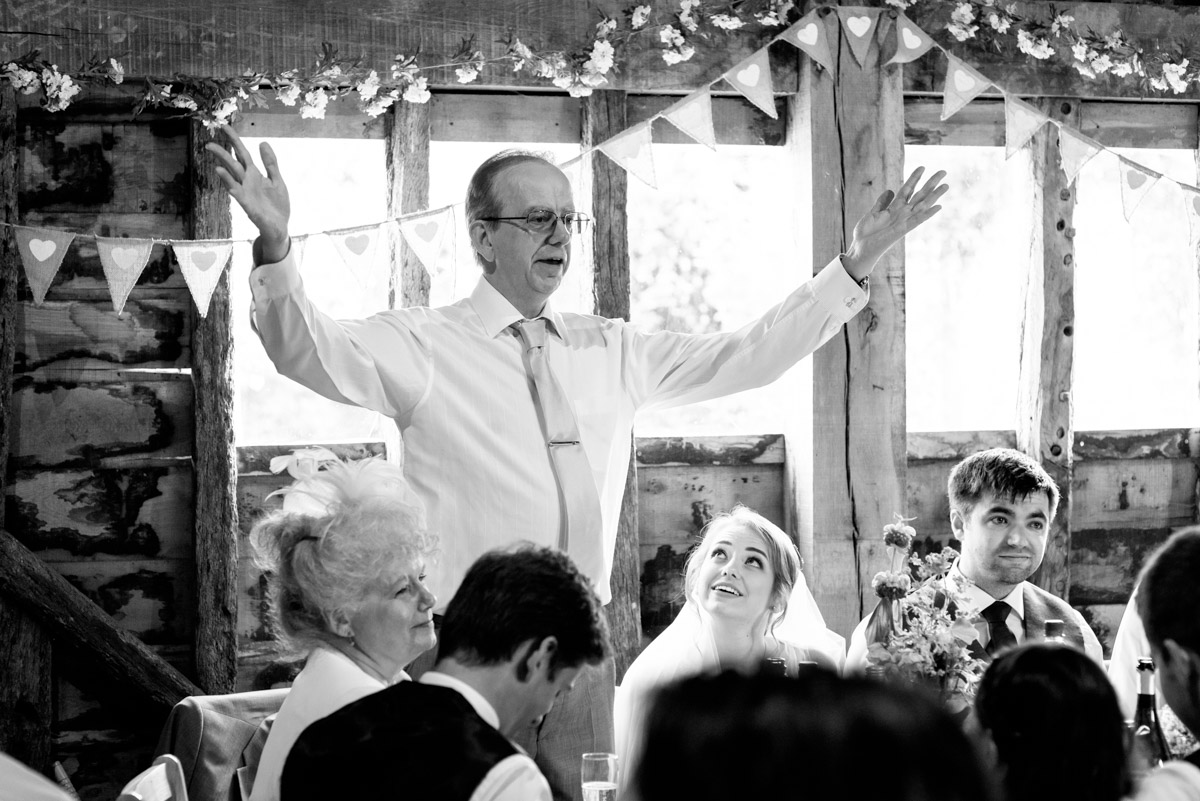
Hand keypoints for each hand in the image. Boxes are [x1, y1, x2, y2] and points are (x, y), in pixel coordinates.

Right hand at [204, 124, 291, 263]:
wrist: (280, 227)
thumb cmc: (277, 205)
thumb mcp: (276, 180)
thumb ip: (270, 163)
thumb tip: (263, 142)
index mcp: (254, 175)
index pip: (242, 154)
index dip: (234, 140)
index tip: (224, 126)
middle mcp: (247, 182)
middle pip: (232, 163)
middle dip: (222, 152)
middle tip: (208, 143)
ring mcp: (245, 192)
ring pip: (231, 175)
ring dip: (222, 164)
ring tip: (211, 151)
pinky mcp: (247, 204)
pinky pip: (236, 191)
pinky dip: (228, 182)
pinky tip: (219, 172)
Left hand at [842, 167, 947, 280]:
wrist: (860, 249)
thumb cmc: (865, 234)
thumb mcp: (873, 213)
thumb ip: (882, 203)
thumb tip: (890, 190)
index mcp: (894, 209)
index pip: (907, 189)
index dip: (914, 178)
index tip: (922, 167)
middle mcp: (901, 214)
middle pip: (919, 195)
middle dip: (931, 183)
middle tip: (944, 171)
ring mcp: (903, 221)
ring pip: (922, 205)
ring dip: (934, 196)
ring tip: (946, 185)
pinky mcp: (902, 230)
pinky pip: (917, 220)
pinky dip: (928, 214)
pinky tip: (938, 206)